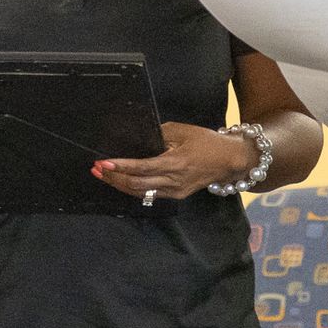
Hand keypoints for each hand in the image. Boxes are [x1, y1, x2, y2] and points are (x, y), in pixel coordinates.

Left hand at [94, 122, 255, 201]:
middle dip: (113, 178)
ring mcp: (174, 191)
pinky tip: (122, 182)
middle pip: (136, 185)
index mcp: (175, 163)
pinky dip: (133, 189)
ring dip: (120, 185)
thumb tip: (139, 138)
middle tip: (97, 169)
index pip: (141, 168)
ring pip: (140, 193)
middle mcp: (173, 181)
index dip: (120, 167)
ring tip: (103, 176)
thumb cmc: (207, 142)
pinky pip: (149, 195)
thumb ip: (159, 134)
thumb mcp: (183, 131)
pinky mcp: (176, 195)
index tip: (103, 163)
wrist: (230, 161)